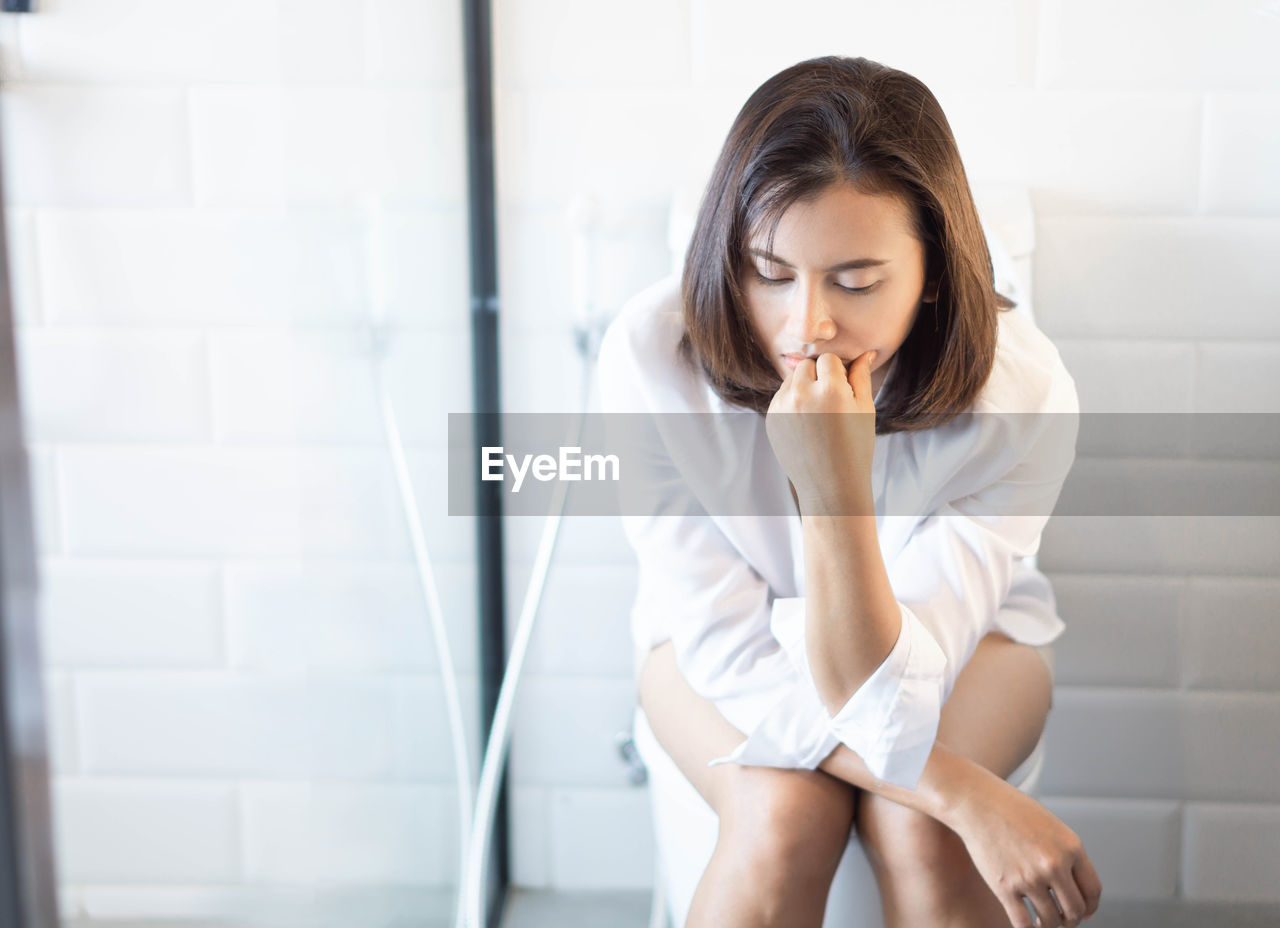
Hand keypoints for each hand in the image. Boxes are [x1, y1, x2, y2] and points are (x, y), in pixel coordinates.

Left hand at [764, 349, 876, 515]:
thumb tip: (865, 352)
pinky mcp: (771, 419)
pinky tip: (806, 425)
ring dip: (803, 387)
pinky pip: (781, 397)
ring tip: (819, 414)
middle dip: (818, 376)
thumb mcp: (864, 410)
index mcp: (830, 390)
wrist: (830, 486)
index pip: (828, 359)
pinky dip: (792, 403)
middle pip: (806, 365)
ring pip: (791, 379)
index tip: (843, 390)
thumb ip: (861, 377)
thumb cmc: (855, 448)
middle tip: (831, 401)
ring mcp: (782, 408)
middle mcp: (802, 395)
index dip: (838, 372)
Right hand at [943, 772, 1101, 926]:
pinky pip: (1023, 923)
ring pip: (1051, 920)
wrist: (976, 802)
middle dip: (1071, 920)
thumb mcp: (1051, 826)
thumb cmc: (1012, 811)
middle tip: (1064, 919)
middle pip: (1075, 910)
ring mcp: (1029, 878)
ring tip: (1043, 920)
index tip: (1085, 912)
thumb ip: (1067, 854)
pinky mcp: (1005, 887)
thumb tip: (1077, 890)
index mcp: (1070, 847)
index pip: (1093, 891)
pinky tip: (1028, 924)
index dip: (1091, 907)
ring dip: (1050, 925)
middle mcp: (1053, 865)